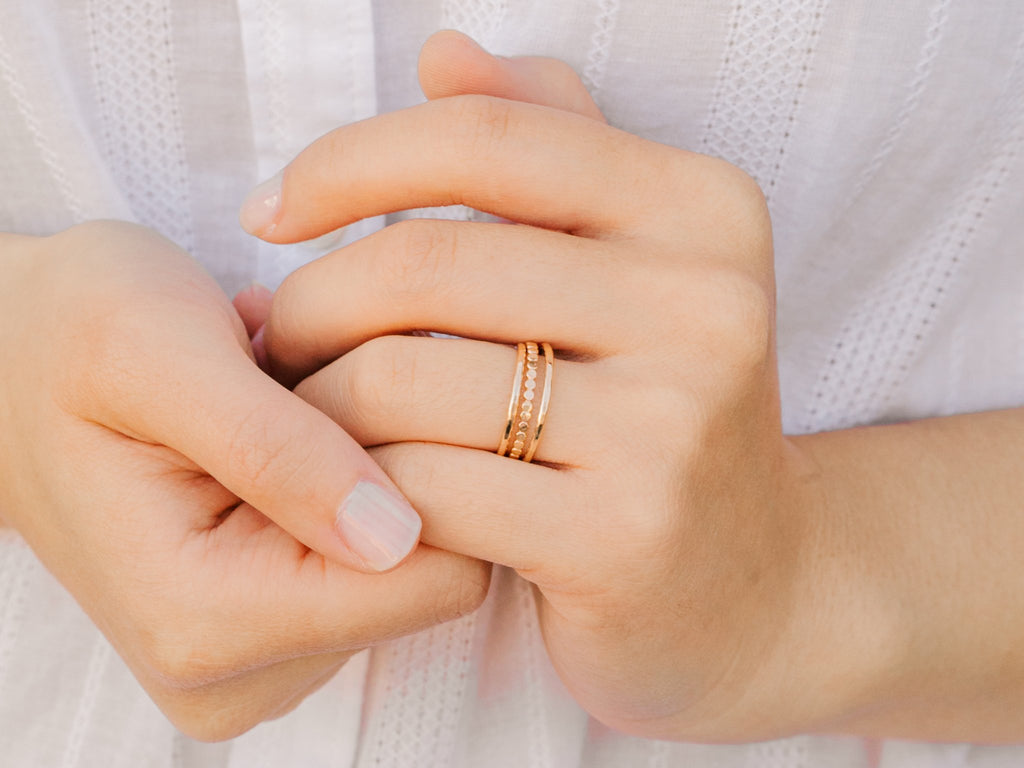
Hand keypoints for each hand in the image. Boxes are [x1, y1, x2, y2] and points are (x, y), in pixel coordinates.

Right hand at [0, 221, 487, 739]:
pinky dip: (351, 492)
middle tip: (299, 398)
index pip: (432, 577)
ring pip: (410, 566)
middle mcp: (233, 673)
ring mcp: (257, 662)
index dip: (426, 467)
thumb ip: (273, 447)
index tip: (358, 392)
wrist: (17, 360)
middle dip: (388, 469)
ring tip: (280, 418)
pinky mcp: (273, 636)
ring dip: (367, 474)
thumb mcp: (155, 352)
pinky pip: (377, 563)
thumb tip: (394, 536)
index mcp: (203, 620)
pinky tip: (285, 446)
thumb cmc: (72, 335)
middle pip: (426, 575)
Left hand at [241, 34, 832, 741]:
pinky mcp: (622, 538)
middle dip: (309, 304)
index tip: (271, 212)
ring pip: (402, 380)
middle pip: (425, 265)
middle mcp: (706, 306)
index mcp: (704, 211)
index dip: (347, 162)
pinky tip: (360, 488)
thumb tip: (446, 52)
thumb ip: (554, 144)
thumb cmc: (663, 412)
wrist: (749, 584)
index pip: (484, 138)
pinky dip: (360, 485)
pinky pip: (423, 487)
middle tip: (277, 341)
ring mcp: (671, 427)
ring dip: (318, 402)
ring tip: (312, 417)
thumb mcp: (636, 264)